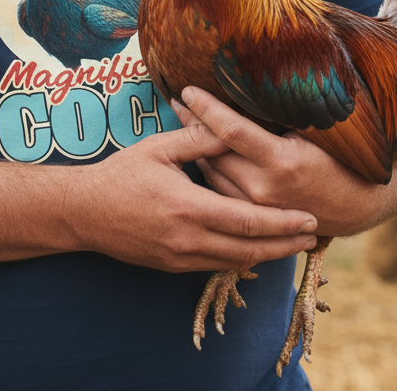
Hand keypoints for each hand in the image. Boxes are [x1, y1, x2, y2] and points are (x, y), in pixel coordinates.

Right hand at [70, 122, 318, 272]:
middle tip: (313, 236)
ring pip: (235, 263)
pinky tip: (252, 249)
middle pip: (250, 249)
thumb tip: (228, 129)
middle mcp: (189, 240)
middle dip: (285, 244)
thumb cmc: (120, 175)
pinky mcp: (171, 267)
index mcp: (190, 208)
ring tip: (291, 245)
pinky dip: (240, 259)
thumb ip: (197, 140)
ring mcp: (180, 258)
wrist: (84, 212)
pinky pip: (215, 266)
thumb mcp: (158, 149)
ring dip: (267, 256)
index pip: (249, 221)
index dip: (283, 223)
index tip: (309, 218)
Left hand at [171, 86, 396, 235]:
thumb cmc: (340, 155)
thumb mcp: (316, 130)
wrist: (358, 203)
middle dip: (191, 124)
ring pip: (212, 172)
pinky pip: (220, 190)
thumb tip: (250, 79)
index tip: (188, 90)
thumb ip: (281, 113)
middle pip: (213, 151)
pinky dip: (207, 167)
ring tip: (182, 119)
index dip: (205, 108)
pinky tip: (197, 149)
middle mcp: (264, 188)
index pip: (230, 130)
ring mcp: (257, 207)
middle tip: (176, 101)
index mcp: (281, 162)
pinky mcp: (254, 217)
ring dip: (194, 146)